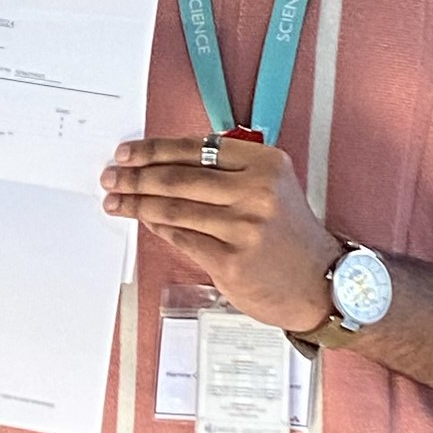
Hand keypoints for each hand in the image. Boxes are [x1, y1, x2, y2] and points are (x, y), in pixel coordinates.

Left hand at [103, 135, 339, 332]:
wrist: (321, 283)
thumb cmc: (289, 233)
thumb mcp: (272, 185)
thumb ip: (228, 170)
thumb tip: (166, 163)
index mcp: (265, 163)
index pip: (196, 148)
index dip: (154, 149)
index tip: (127, 152)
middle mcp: (256, 191)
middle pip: (178, 177)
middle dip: (136, 176)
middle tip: (111, 177)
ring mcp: (243, 228)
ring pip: (174, 208)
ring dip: (137, 203)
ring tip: (116, 201)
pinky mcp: (231, 261)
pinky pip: (182, 238)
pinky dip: (158, 227)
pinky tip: (144, 221)